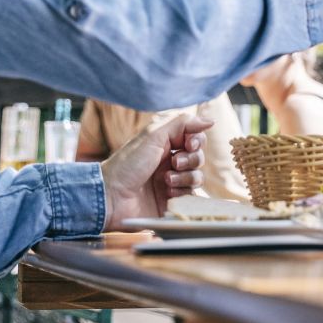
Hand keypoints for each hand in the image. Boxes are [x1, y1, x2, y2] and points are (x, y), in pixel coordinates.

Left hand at [102, 115, 214, 229]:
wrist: (111, 196)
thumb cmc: (127, 164)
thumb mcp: (154, 136)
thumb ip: (182, 124)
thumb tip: (210, 121)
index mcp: (165, 145)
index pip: (194, 139)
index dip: (197, 141)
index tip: (189, 145)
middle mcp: (170, 163)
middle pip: (198, 158)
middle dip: (190, 160)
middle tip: (174, 163)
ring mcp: (171, 183)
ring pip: (197, 177)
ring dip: (185, 177)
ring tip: (166, 180)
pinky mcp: (172, 202)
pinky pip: (191, 196)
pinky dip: (182, 192)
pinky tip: (168, 193)